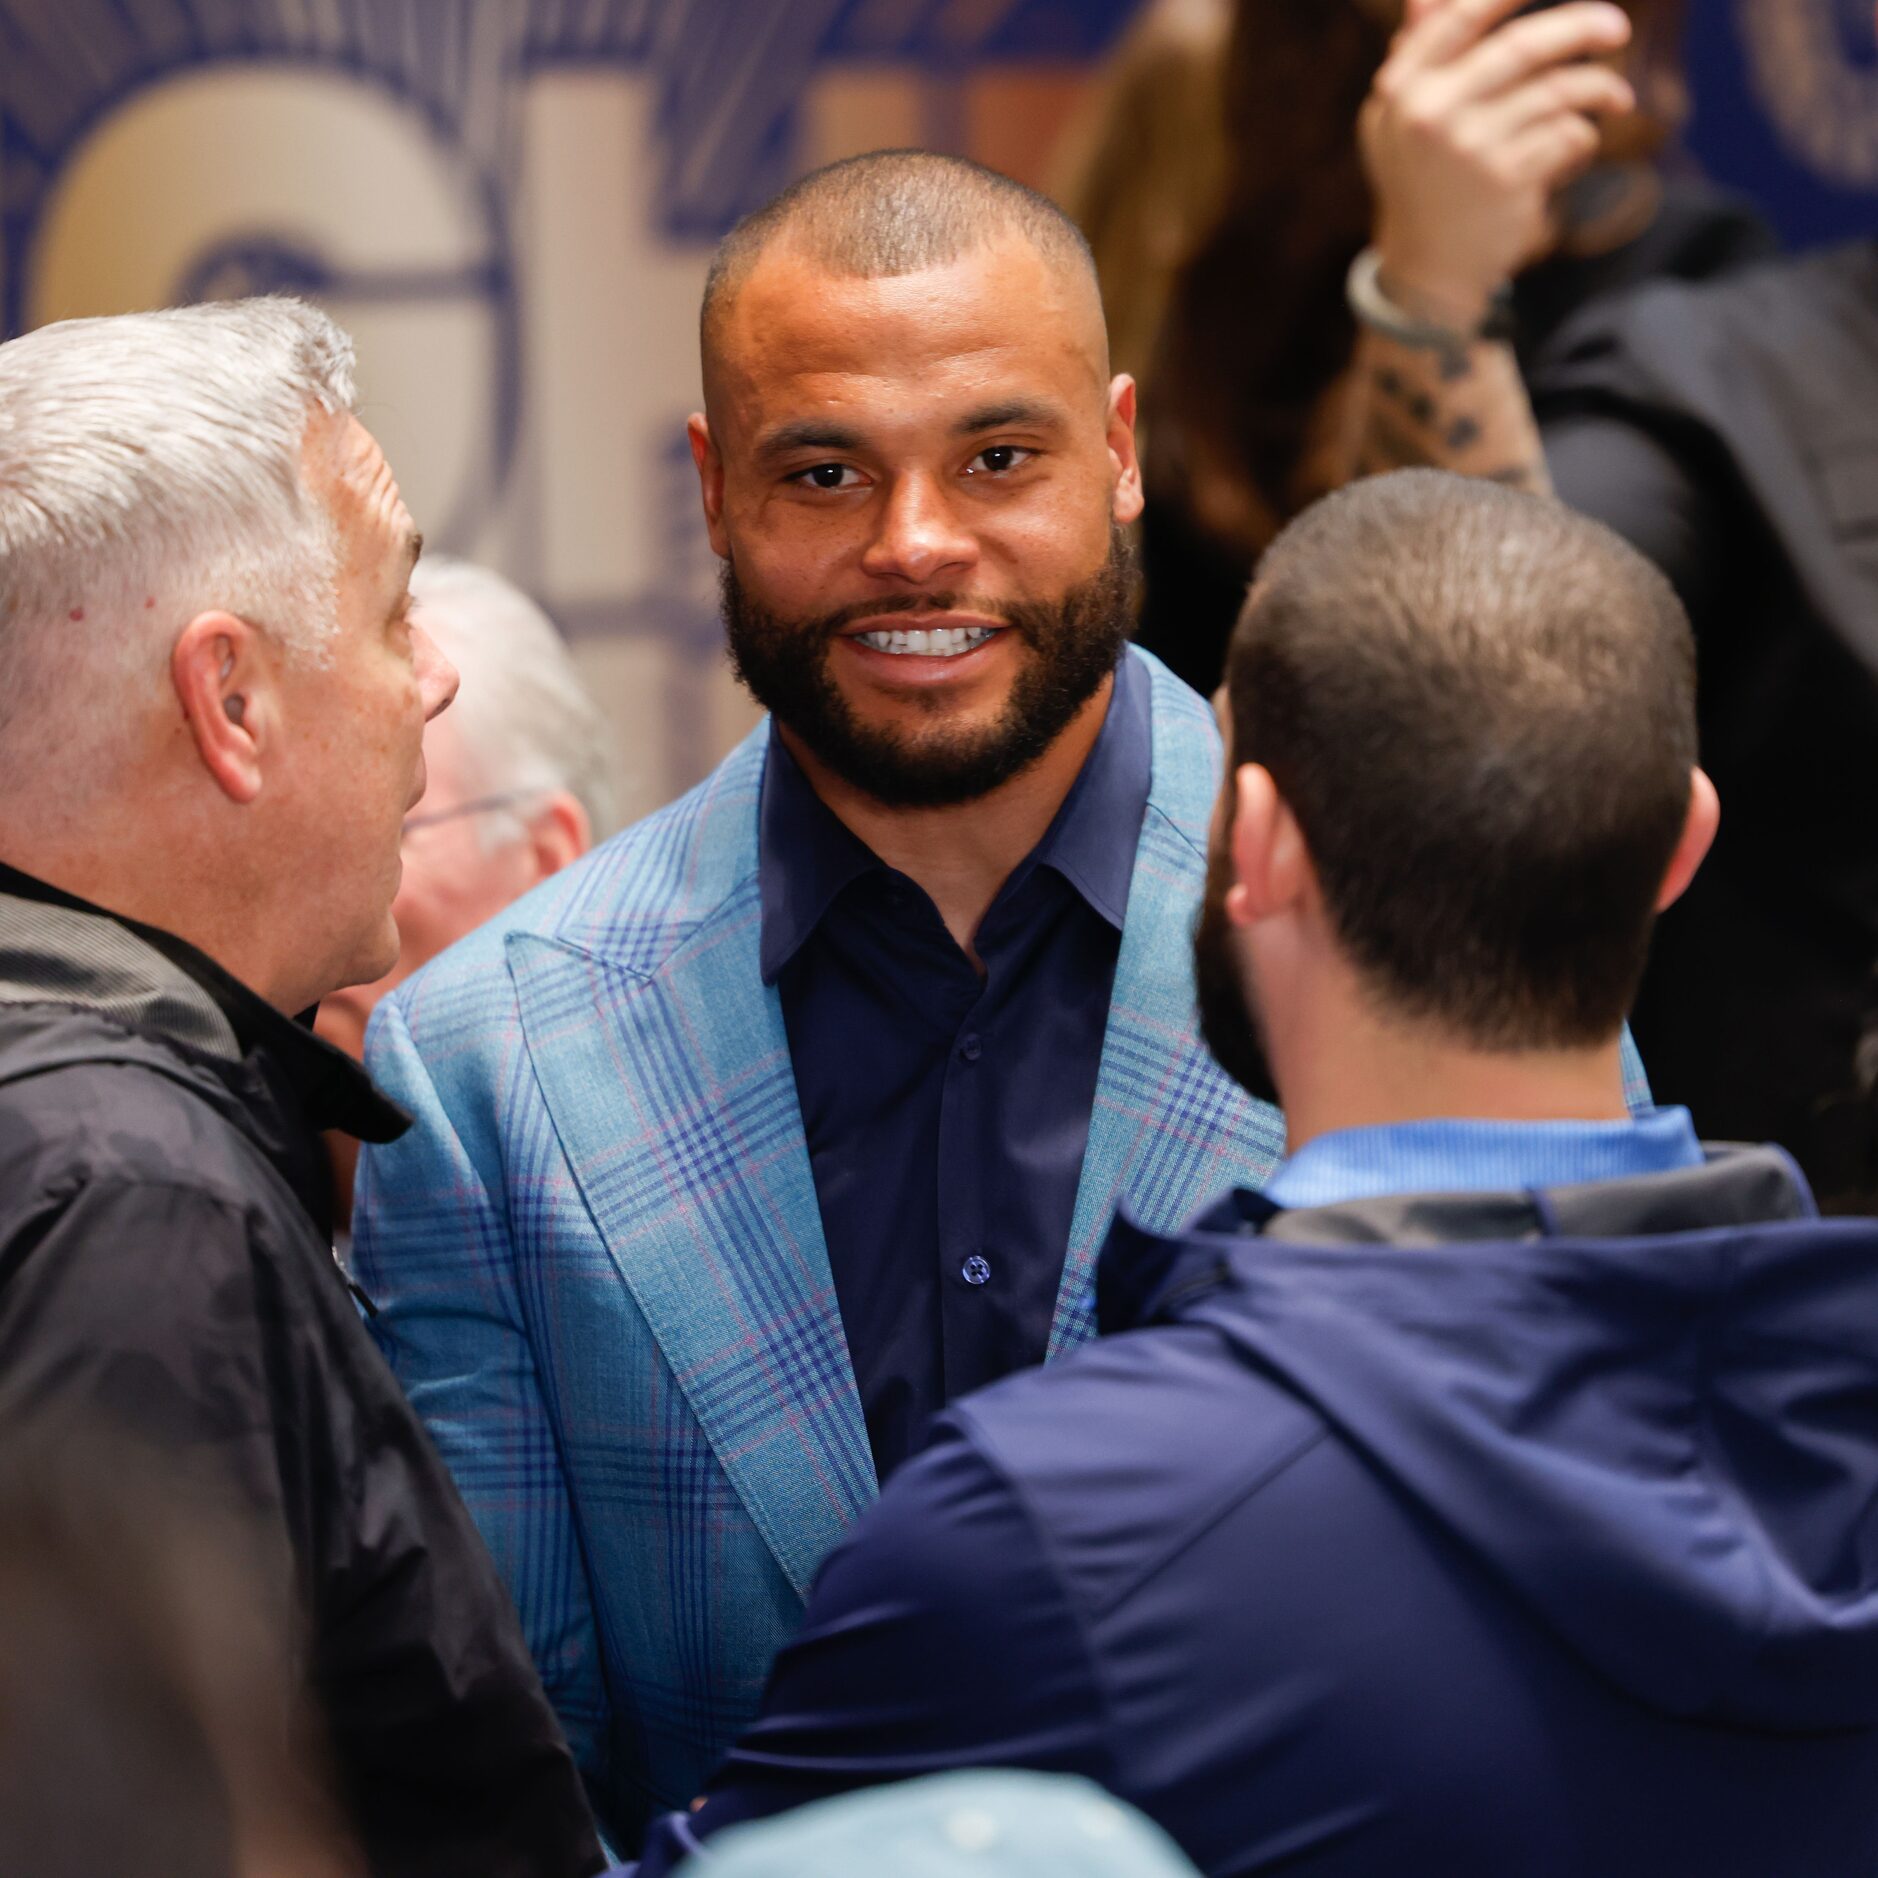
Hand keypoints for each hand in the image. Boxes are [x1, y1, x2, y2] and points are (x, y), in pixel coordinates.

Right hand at [1360, 0, 1635, 327]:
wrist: (1427, 269)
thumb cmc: (1420, 181)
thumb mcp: (1399, 119)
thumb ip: (1414, 56)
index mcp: (1402, 88)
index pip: (1461, 16)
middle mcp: (1429, 113)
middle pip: (1523, 46)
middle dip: (1581, 27)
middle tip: (1617, 26)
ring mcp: (1467, 147)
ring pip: (1556, 91)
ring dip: (1598, 88)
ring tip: (1616, 96)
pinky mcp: (1505, 180)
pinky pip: (1567, 136)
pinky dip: (1583, 138)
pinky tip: (1578, 148)